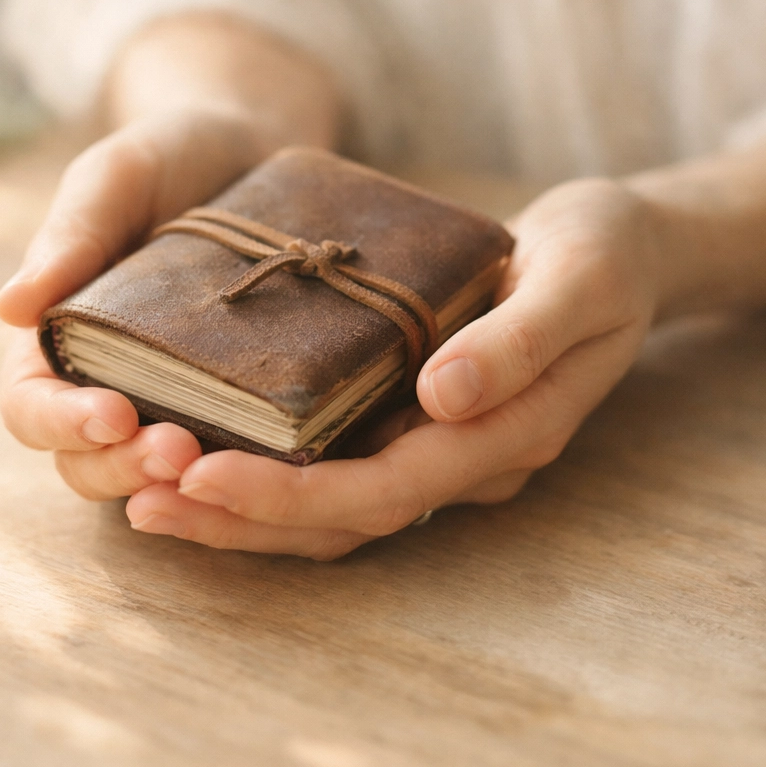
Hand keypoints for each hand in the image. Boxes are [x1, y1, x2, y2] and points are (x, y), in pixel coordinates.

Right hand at [0, 15, 339, 500]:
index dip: (61, 422)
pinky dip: (232, 470)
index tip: (112, 414)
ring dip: (172, 481)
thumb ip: (72, 235)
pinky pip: (222, 451)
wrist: (249, 150)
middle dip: (123, 465)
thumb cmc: (169, 156)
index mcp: (58, 337)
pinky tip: (266, 465)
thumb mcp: (116, 179)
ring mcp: (171, 395)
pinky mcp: (231, 399)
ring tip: (215, 465)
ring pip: (148, 471)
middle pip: (86, 457)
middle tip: (178, 451)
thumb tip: (8, 308)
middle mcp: (106, 378)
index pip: (32, 403)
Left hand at [124, 177, 664, 558]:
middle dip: (246, 516)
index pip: (392, 487)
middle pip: (350, 515)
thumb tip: (441, 397)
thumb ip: (519, 341)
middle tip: (144, 501)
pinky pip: (340, 461)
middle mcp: (470, 455)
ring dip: (246, 508)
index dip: (296, 494)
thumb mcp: (579, 278)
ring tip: (151, 493)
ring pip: (337, 503)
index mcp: (511, 430)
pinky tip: (209, 450)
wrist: (621, 250)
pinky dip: (273, 469)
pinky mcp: (418, 416)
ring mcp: (444, 442)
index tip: (204, 478)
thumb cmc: (603, 252)